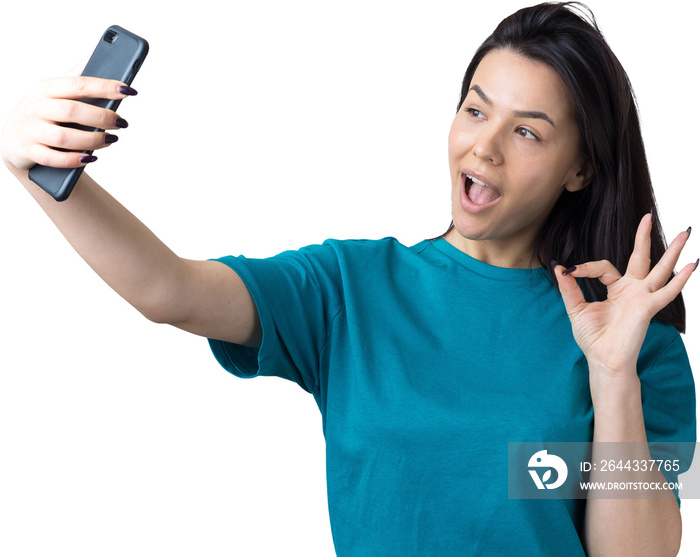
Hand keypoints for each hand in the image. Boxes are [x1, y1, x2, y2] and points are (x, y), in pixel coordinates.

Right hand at [1, 71, 135, 173]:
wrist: (15, 139)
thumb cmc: (45, 112)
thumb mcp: (56, 92)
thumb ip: (78, 77)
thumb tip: (103, 52)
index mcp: (47, 89)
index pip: (78, 84)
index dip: (105, 87)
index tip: (128, 90)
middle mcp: (37, 108)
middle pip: (72, 111)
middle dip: (102, 117)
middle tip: (122, 122)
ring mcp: (32, 130)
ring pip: (64, 138)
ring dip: (92, 140)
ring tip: (112, 139)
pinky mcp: (30, 151)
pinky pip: (53, 158)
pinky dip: (73, 159)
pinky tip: (90, 158)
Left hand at [553, 213, 695, 376]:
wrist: (603, 360)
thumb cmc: (593, 338)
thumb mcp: (576, 309)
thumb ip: (569, 289)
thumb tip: (559, 267)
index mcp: (616, 289)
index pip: (604, 267)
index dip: (586, 267)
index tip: (570, 272)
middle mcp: (632, 290)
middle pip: (641, 257)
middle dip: (643, 237)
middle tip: (646, 215)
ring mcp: (643, 297)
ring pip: (660, 269)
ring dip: (672, 251)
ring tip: (686, 231)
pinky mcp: (648, 307)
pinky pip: (667, 291)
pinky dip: (681, 279)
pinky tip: (693, 264)